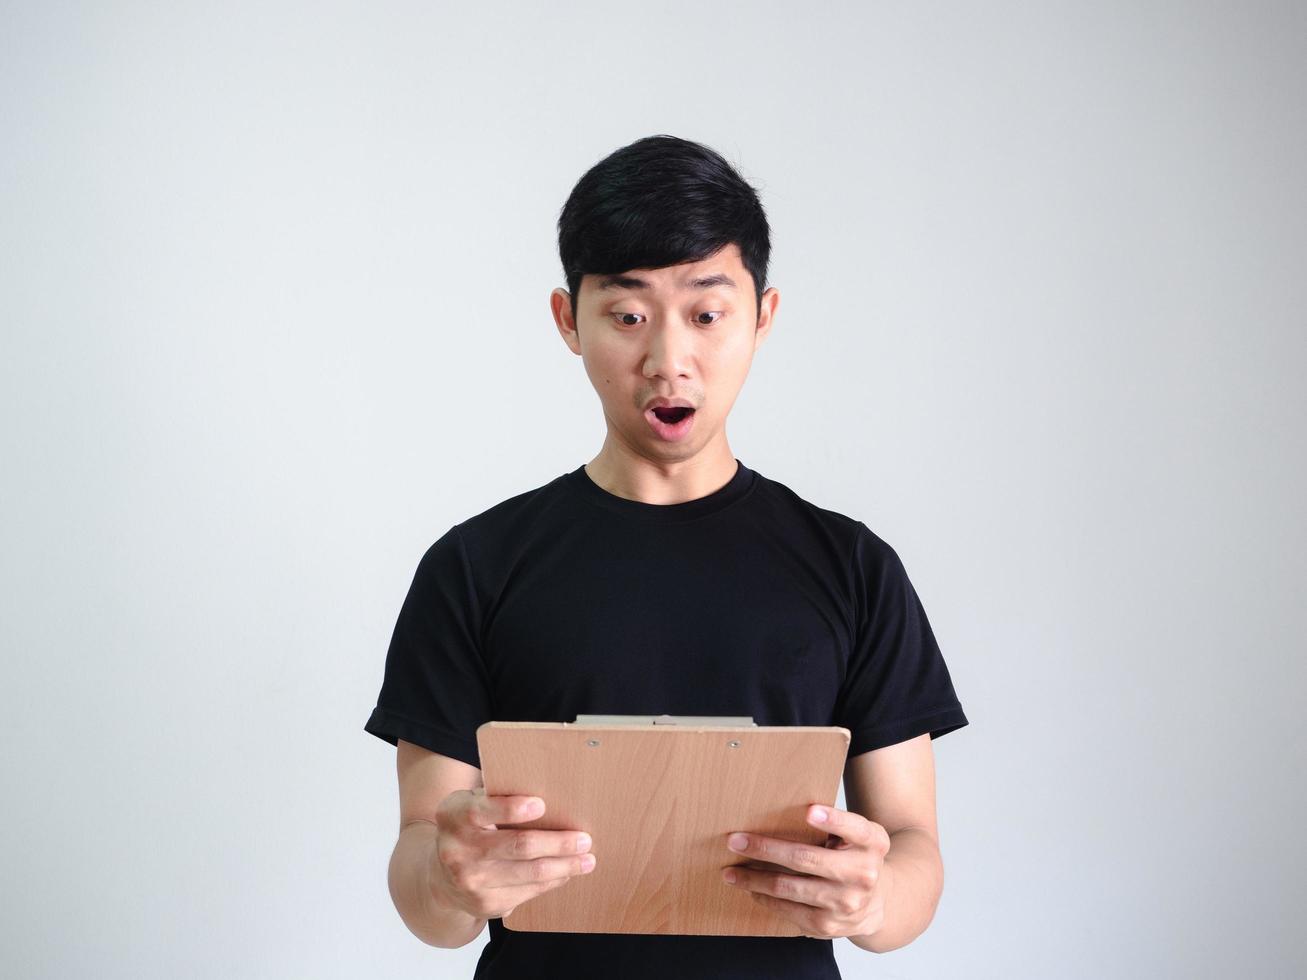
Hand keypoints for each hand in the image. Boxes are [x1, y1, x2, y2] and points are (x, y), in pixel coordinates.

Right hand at [430, 787, 596, 919]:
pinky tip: (565, 873)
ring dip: (564, 866)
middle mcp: (458, 850)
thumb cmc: (469, 829)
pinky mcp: (485, 904)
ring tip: (587, 859)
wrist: (441, 877)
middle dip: (557, 843)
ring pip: (529, 873)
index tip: (541, 805)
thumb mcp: (471, 806)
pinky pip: (528, 892)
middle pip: (518, 846)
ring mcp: (471, 881)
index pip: (483, 810)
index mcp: (454, 816)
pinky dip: (552, 881)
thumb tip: (549, 792)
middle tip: (583, 839)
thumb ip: (496, 797)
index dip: (512, 809)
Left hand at [721, 804, 891, 940]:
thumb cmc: (856, 857)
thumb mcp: (858, 836)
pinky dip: (765, 897)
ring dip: (754, 878)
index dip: (833, 820)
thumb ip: (835, 824)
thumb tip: (780, 812)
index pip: (855, 829)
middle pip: (806, 858)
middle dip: (765, 849)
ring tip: (731, 871)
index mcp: (872, 843)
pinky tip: (751, 888)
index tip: (809, 811)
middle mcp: (863, 874)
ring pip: (789, 887)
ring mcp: (845, 902)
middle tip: (735, 841)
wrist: (877, 905)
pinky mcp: (828, 924)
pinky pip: (788, 909)